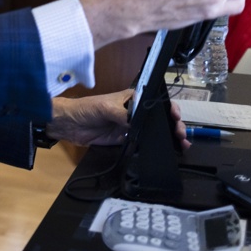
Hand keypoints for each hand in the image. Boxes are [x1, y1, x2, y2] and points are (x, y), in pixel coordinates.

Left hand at [44, 89, 190, 150]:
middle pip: (158, 118)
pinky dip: (154, 147)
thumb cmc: (87, 108)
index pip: (155, 102)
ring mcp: (130, 126)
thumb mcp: (106, 108)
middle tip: (181, 134)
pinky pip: (142, 143)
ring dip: (167, 137)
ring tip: (180, 144)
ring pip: (153, 131)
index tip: (177, 117)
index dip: (169, 109)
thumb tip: (137, 125)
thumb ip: (123, 115)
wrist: (70, 124)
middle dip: (173, 125)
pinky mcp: (124, 139)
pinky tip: (166, 151)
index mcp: (132, 99)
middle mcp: (134, 112)